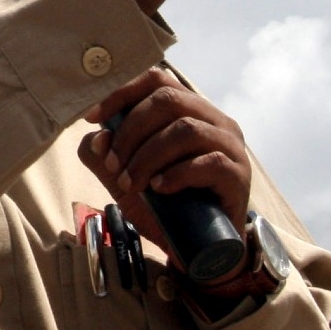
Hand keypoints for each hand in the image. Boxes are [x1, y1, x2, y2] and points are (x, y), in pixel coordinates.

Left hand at [76, 67, 251, 257]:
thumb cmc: (166, 206)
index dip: (122, 93)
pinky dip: (177, 174)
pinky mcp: (238, 175)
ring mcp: (231, 146)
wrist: (199, 248)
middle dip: (131, 132)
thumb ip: (107, 155)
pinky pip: (209, 162)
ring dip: (148, 156)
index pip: (157, 81)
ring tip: (132, 183)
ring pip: (186, 129)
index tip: (92, 118)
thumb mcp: (126, 178)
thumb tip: (98, 137)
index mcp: (190, 111)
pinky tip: (159, 189)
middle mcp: (214, 121)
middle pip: (168, 100)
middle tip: (114, 165)